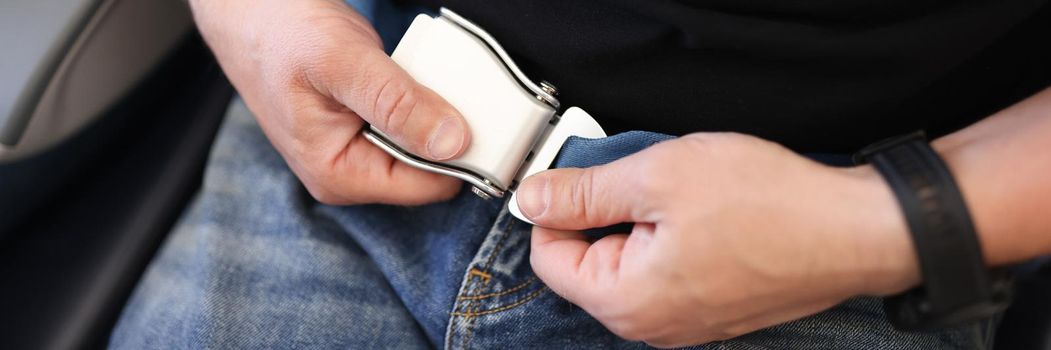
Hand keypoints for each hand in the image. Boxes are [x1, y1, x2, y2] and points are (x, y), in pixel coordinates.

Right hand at [190, 0, 467, 203]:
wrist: (248, 8)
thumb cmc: (278, 32)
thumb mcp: (342, 63)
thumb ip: (397, 104)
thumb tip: (452, 142)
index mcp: (339, 175)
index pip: (430, 187)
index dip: (462, 156)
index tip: (481, 118)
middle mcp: (349, 172)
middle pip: (432, 170)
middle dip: (450, 133)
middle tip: (448, 86)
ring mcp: (356, 150)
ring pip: (425, 145)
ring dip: (438, 112)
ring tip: (424, 75)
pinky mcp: (364, 126)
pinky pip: (411, 124)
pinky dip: (422, 99)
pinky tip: (414, 74)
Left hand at [516, 132, 920, 346]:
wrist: (853, 231)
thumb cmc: (768, 204)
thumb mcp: (657, 176)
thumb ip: (584, 192)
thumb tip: (532, 200)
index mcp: (625, 301)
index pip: (548, 257)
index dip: (562, 207)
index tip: (594, 175)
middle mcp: (651, 327)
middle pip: (588, 263)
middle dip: (608, 215)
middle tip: (651, 180)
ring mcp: (684, 325)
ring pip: (630, 264)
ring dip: (643, 224)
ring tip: (687, 198)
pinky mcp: (712, 313)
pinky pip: (666, 274)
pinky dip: (673, 240)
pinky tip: (707, 216)